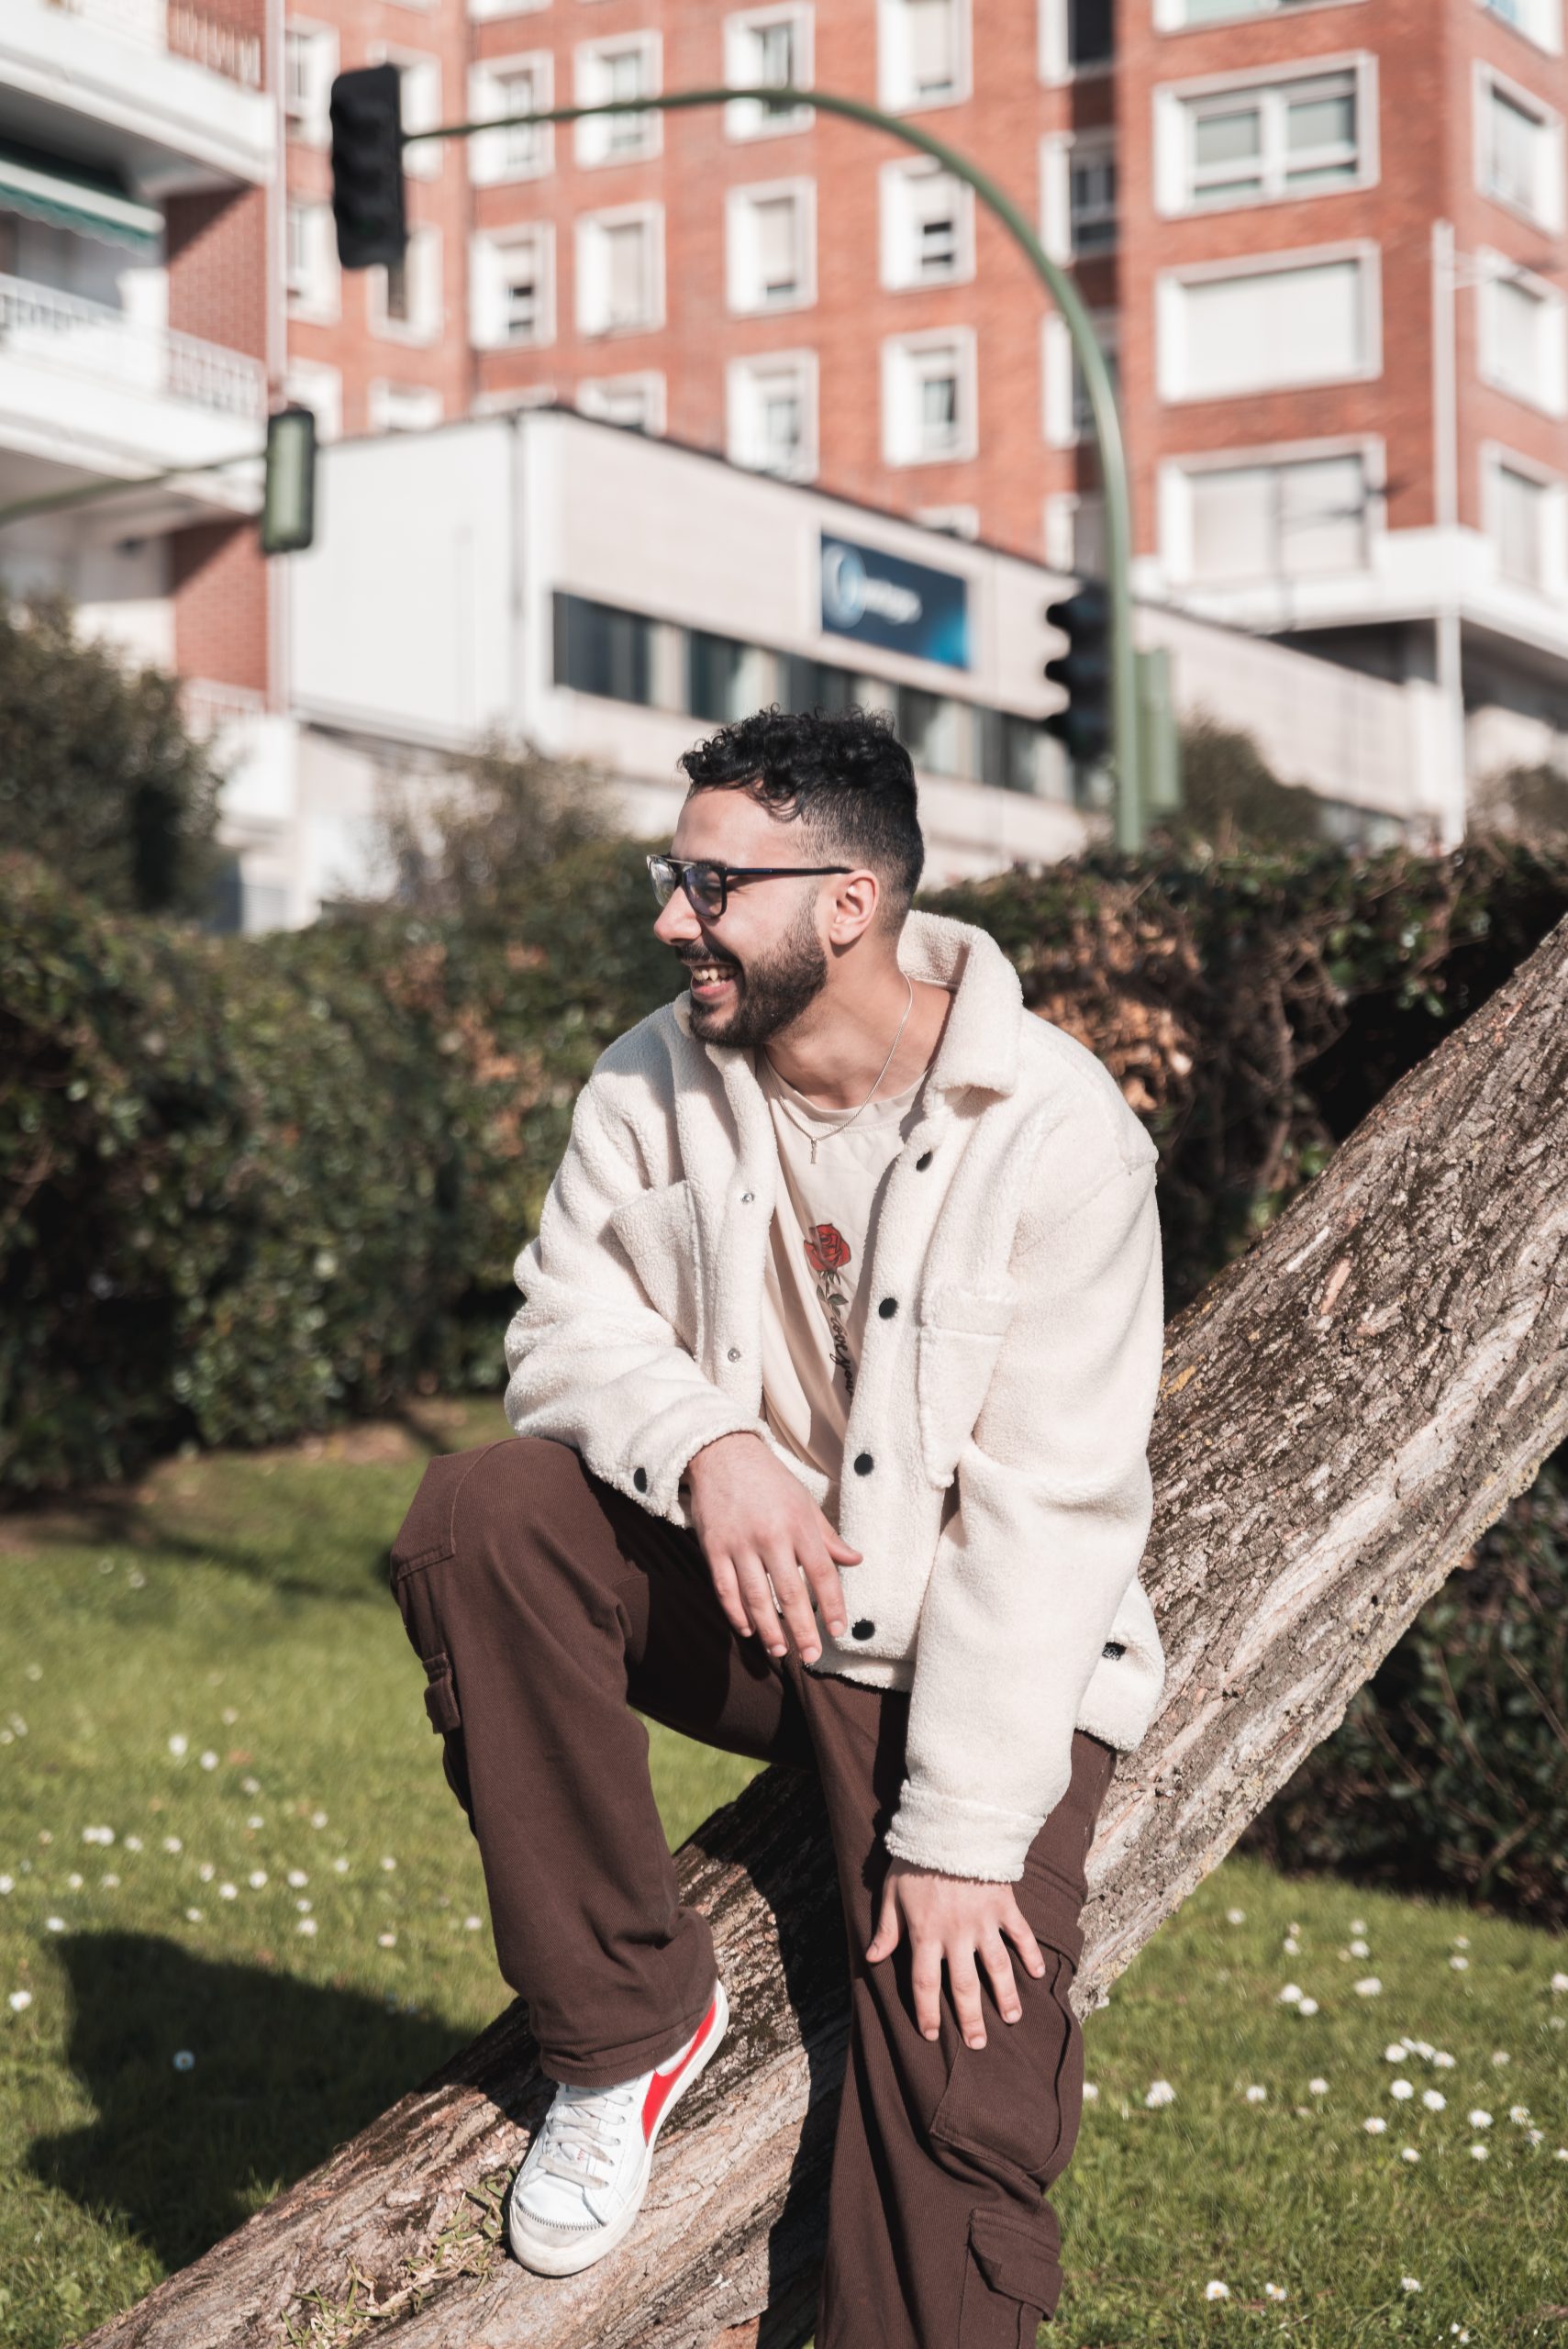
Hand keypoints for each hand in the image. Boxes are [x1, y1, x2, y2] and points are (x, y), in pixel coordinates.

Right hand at [684, 1432, 860, 1665]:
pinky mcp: (713, 1547)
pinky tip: (748, 1630)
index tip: (837, 1631)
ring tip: (780, 1651)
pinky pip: (725, 1588)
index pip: (822, 1573)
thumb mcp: (805, 1502)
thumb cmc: (771, 1481)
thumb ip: (828, 1536)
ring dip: (769, 1629)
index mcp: (799, 1524)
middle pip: (790, 1593)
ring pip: (756, 1597)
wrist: (723, 1454)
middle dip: (802, 1629)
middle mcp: (771, 1536)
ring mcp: (740, 1543)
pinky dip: (736, 1613)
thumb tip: (856, 1560)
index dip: (832, 1605)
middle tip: (810, 1657)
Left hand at [866, 1857, 1047, 2048]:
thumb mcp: (891, 1892)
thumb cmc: (916, 1858)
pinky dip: (1031, 1955)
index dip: (927, 2012)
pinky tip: (1038, 1974)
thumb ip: (886, 1928)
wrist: (950, 1825)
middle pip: (964, 1986)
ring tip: (1011, 2019)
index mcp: (925, 1934)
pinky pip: (1021, 1935)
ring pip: (997, 1968)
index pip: (925, 1984)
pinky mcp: (1004, 1905)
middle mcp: (956, 1935)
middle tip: (978, 2044)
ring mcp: (984, 1922)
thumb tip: (871, 1959)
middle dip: (971, 2019)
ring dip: (1005, 1996)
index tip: (931, 2035)